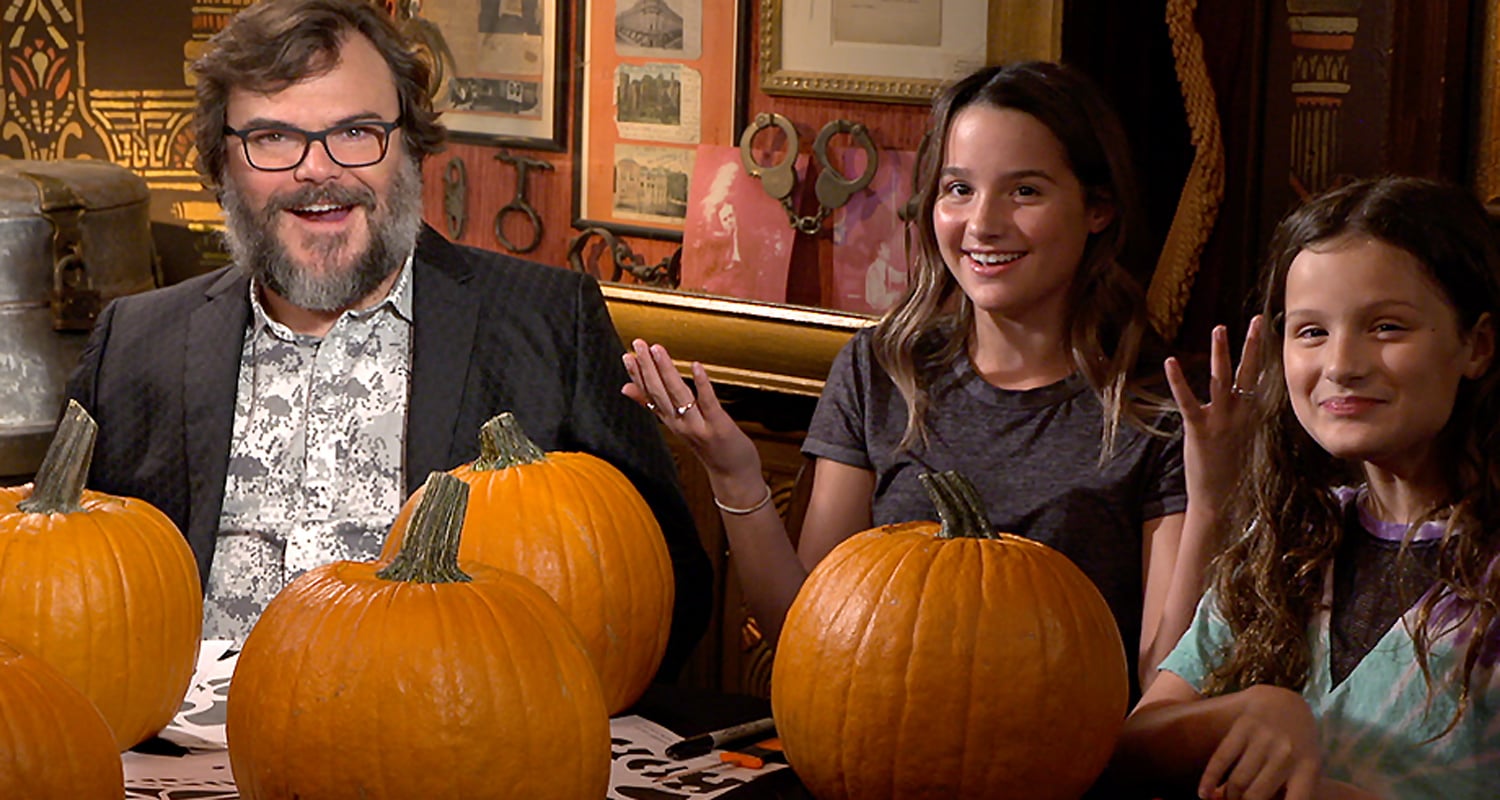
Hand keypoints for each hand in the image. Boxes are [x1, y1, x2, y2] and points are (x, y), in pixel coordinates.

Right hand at [621, 339, 764, 499]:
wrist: (733, 475)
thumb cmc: (710, 448)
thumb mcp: (678, 425)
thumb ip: (653, 406)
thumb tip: (627, 388)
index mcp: (670, 421)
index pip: (649, 395)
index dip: (637, 375)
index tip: (628, 355)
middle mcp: (680, 424)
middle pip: (659, 392)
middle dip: (647, 367)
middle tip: (638, 344)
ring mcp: (698, 426)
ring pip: (678, 395)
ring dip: (666, 371)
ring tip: (657, 350)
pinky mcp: (718, 426)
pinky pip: (708, 402)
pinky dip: (701, 384)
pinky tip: (696, 366)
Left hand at [1165, 315, 1264, 517]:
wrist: (1220, 500)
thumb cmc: (1231, 472)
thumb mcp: (1245, 441)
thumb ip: (1245, 419)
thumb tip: (1247, 404)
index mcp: (1252, 417)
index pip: (1261, 379)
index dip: (1265, 355)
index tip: (1269, 333)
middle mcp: (1240, 415)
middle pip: (1250, 373)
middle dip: (1253, 345)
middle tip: (1256, 320)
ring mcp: (1221, 421)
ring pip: (1222, 380)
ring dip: (1221, 353)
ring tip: (1220, 328)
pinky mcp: (1199, 429)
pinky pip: (1188, 400)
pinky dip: (1178, 381)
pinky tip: (1172, 362)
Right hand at [1199, 685, 1321, 799]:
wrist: (1286, 703)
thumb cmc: (1296, 745)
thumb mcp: (1304, 769)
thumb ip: (1286, 792)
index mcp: (1308, 767)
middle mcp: (1287, 753)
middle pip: (1256, 796)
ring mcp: (1264, 738)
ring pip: (1237, 782)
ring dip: (1227, 798)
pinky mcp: (1243, 727)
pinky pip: (1221, 760)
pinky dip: (1209, 781)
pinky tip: (1204, 794)